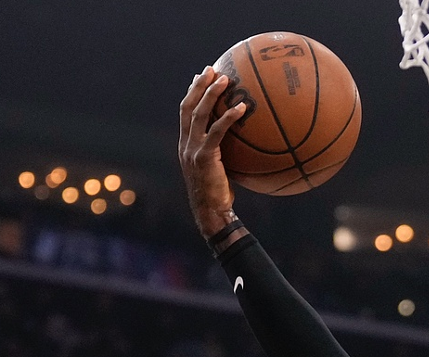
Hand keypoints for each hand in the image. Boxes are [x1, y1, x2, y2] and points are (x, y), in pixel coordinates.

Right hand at [178, 66, 246, 237]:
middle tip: (211, 69)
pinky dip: (229, 117)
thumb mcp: (218, 172)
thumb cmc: (219, 197)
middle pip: (187, 106)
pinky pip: (217, 131)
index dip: (191, 93)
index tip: (201, 77)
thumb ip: (222, 154)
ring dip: (211, 94)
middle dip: (198, 85)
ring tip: (225, 79)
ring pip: (198, 114)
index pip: (184, 112)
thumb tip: (244, 143)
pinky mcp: (204, 157)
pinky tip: (243, 108)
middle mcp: (185, 145)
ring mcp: (192, 150)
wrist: (211, 214)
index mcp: (185, 146)